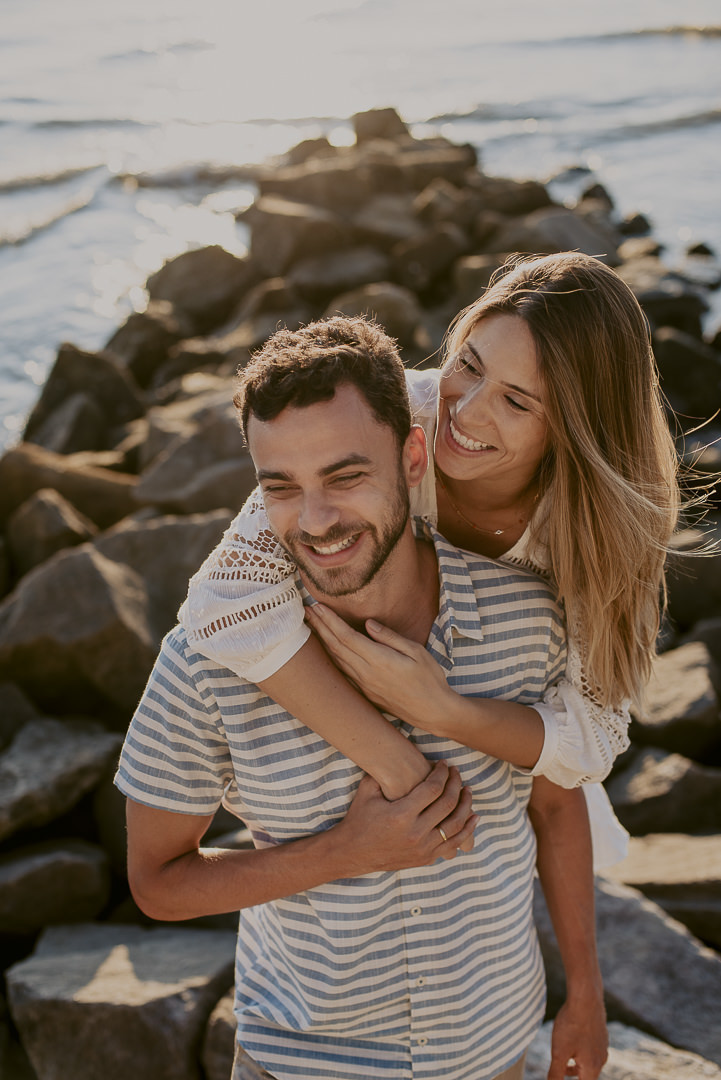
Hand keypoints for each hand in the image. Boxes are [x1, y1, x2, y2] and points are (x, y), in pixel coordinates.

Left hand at [305, 604, 450, 730]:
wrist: (433, 712)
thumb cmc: (429, 679)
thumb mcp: (416, 652)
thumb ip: (390, 637)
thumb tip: (368, 623)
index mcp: (379, 660)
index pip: (346, 637)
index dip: (330, 621)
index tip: (318, 607)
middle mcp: (366, 674)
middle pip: (336, 647)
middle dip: (320, 627)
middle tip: (307, 611)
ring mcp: (364, 685)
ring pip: (336, 660)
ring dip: (322, 641)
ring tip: (312, 625)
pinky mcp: (365, 693)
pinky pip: (343, 671)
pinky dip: (331, 657)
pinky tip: (327, 649)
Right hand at [337, 761, 477, 876]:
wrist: (352, 853)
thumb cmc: (359, 819)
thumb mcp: (367, 791)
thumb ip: (383, 773)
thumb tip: (399, 753)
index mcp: (401, 814)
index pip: (432, 789)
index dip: (442, 774)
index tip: (445, 764)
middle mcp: (415, 833)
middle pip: (447, 804)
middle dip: (455, 784)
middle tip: (456, 772)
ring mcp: (422, 848)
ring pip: (455, 824)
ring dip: (466, 805)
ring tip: (468, 790)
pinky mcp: (426, 858)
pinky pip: (453, 843)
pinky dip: (467, 829)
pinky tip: (474, 816)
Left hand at [548, 992, 607, 1079]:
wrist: (585, 998)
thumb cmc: (571, 1025)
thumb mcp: (558, 1052)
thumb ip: (556, 1074)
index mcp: (591, 1068)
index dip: (569, 1079)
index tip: (562, 1072)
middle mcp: (600, 1059)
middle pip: (586, 1076)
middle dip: (573, 1075)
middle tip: (560, 1069)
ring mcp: (603, 1046)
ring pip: (589, 1062)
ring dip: (576, 1064)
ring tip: (564, 1059)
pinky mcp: (601, 1034)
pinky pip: (591, 1049)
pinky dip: (580, 1051)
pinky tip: (572, 1040)